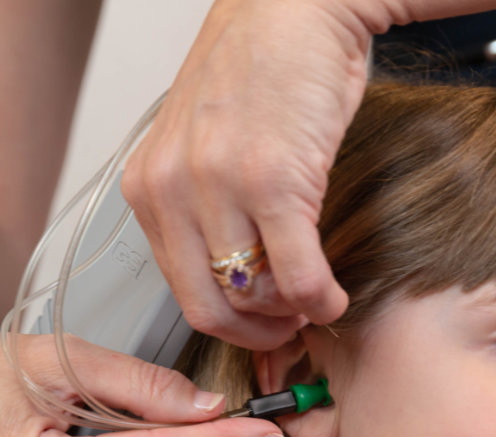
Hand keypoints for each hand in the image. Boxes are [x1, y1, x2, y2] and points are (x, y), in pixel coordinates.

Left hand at [121, 0, 373, 349]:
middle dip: (256, 335)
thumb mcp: (209, 151)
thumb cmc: (260, 76)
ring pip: (253, 300)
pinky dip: (320, 301)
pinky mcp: (271, 180)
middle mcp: (172, 187)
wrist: (296, 9)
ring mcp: (218, 184)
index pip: (179, 291)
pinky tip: (334, 297)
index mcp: (151, 185)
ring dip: (292, 318)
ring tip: (315, 302)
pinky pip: (297, 277)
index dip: (229, 325)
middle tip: (289, 329)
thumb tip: (244, 284)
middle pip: (208, 309)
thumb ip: (210, 215)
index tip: (262, 326)